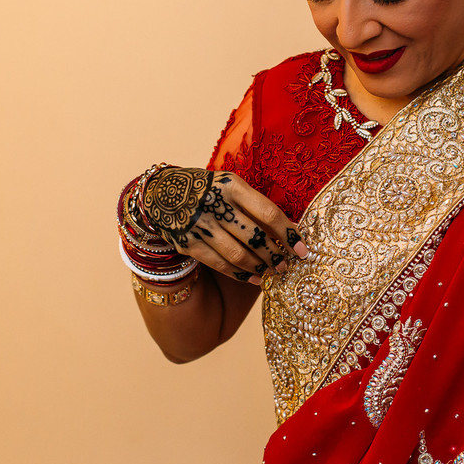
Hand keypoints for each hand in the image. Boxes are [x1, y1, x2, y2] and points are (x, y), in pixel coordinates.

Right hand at [141, 168, 308, 284]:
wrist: (161, 192)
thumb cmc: (207, 189)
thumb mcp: (230, 185)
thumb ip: (255, 205)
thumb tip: (290, 229)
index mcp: (231, 185)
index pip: (268, 212)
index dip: (288, 233)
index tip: (302, 249)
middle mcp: (215, 204)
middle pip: (254, 236)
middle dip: (274, 254)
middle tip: (285, 264)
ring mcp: (200, 225)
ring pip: (238, 254)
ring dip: (259, 266)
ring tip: (271, 271)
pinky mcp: (188, 243)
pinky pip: (219, 263)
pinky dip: (239, 274)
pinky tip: (252, 278)